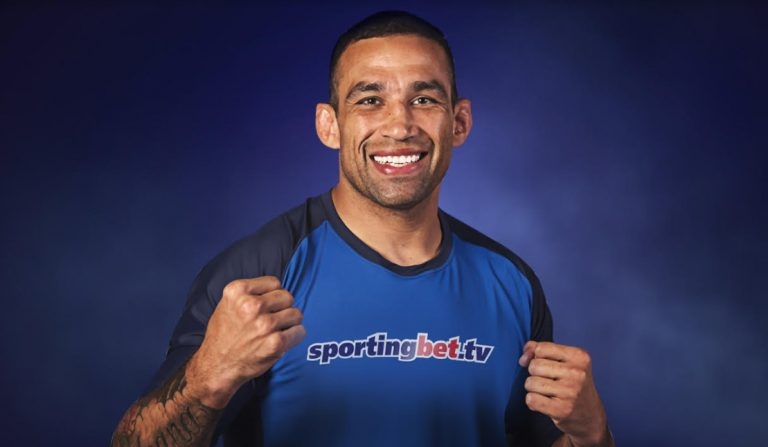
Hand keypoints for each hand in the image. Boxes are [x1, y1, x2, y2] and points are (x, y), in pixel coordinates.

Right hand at [187, 276, 305, 407]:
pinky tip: (283, 340)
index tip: (267, 306)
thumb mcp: (227, 304)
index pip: (274, 282)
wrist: (217, 366)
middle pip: (287, 296)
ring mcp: (264, 324)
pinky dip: (295, 336)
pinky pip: (299, 331)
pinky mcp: (275, 342)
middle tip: (273, 319)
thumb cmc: (224, 335)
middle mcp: (251, 305)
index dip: (272, 295)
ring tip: (277, 330)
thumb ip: (250, 293)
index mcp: (237, 291)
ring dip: (290, 322)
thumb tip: (279, 288)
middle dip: (282, 308)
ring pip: (296, 313)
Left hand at [519, 341, 610, 446]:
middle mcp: (577, 373)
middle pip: (534, 366)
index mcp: (579, 356)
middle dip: (535, 374)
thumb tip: (523, 358)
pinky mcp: (562, 409)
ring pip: (530, 383)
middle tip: (549, 381)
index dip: (536, 357)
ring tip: (547, 393)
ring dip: (533, 389)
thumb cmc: (572, 384)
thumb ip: (539, 350)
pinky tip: (545, 403)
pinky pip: (531, 399)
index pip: (541, 348)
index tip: (546, 365)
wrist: (590, 415)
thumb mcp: (563, 361)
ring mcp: (570, 392)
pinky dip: (532, 402)